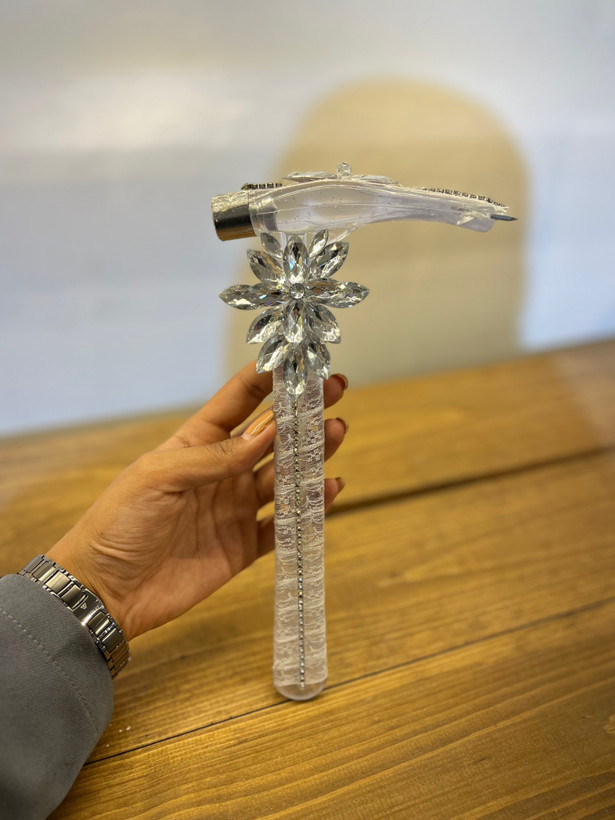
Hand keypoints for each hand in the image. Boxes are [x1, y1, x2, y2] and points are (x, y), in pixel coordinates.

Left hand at [48, 362, 347, 640]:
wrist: (105, 592)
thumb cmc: (119, 524)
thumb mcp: (159, 477)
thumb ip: (214, 457)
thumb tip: (267, 432)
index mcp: (196, 445)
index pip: (238, 402)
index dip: (268, 380)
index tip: (299, 361)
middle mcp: (222, 472)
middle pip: (272, 437)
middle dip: (303, 413)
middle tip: (336, 391)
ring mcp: (235, 509)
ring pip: (285, 476)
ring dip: (312, 455)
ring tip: (337, 431)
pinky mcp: (243, 546)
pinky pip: (284, 524)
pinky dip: (309, 509)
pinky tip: (329, 488)